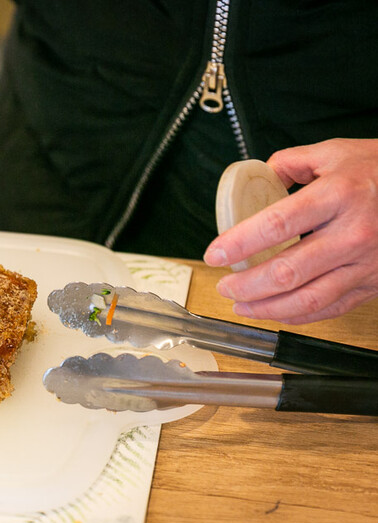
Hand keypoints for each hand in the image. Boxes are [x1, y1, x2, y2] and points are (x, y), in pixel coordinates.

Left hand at [204, 138, 377, 323]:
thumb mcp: (334, 153)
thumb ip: (289, 163)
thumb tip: (256, 177)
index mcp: (337, 195)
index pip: (276, 225)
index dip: (239, 244)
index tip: (214, 254)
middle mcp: (353, 233)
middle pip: (288, 271)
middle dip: (246, 285)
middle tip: (224, 285)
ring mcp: (366, 263)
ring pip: (308, 299)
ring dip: (266, 308)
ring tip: (240, 304)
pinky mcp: (374, 283)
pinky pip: (331, 308)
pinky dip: (298, 315)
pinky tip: (276, 311)